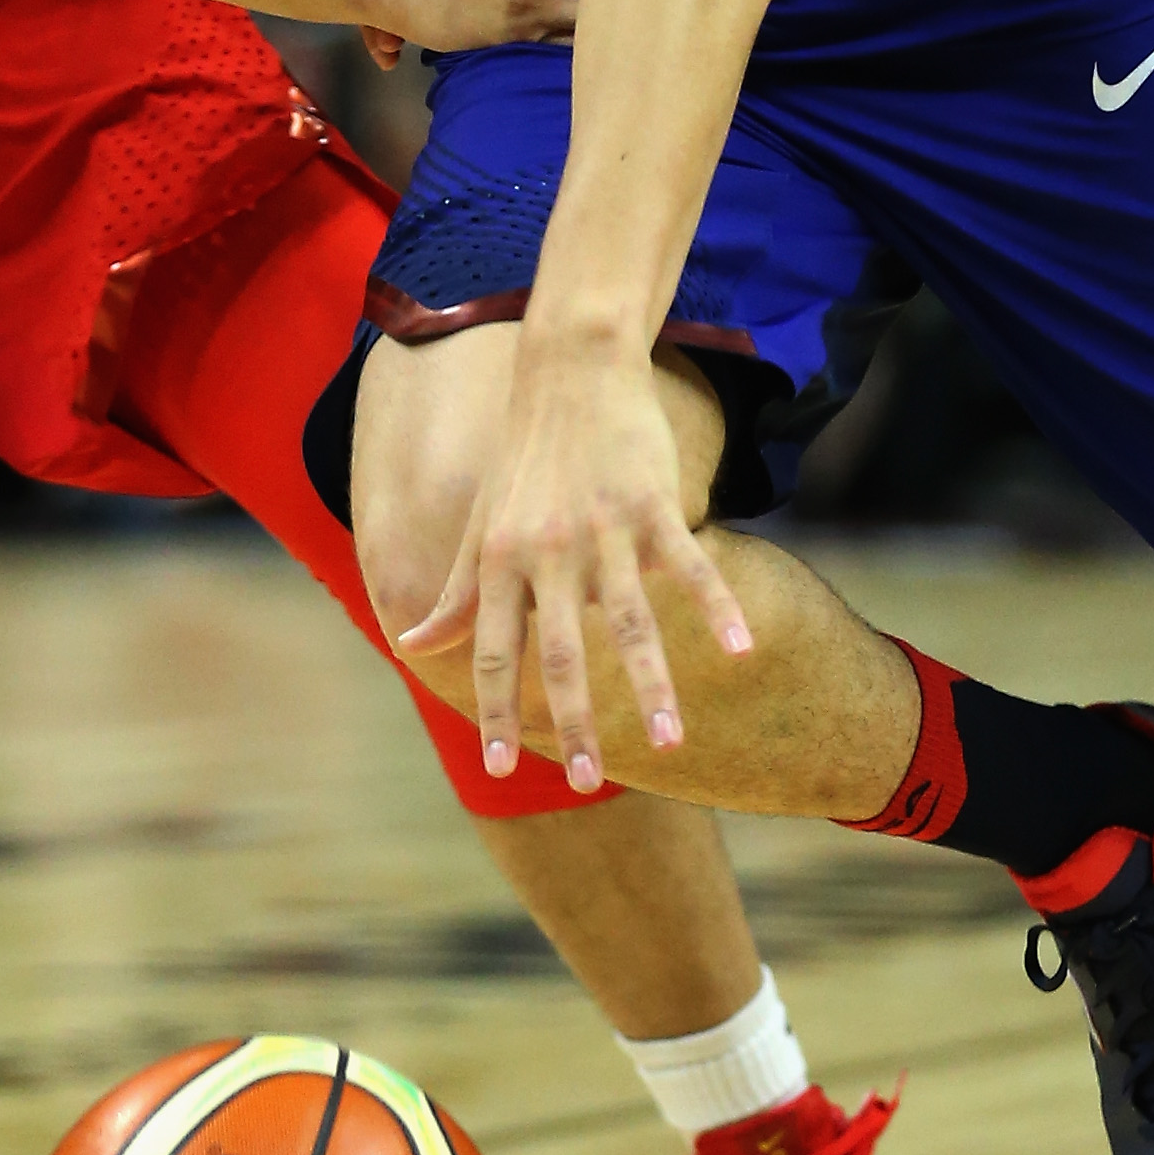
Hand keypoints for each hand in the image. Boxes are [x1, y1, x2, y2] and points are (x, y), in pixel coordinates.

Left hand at [397, 333, 753, 789]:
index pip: (492, 653)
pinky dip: (716, 607)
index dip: (496, 710)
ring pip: (629, 623)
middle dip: (576, 722)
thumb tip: (410, 647)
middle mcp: (546, 553)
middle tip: (592, 783)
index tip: (501, 767)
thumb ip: (454, 594)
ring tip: (672, 741)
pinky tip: (743, 649)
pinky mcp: (651, 504)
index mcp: (499, 563)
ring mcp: (602, 530)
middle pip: (560, 653)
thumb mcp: (481, 526)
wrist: (569, 371)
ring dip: (652, 687)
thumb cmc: (522, 459)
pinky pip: (689, 566)